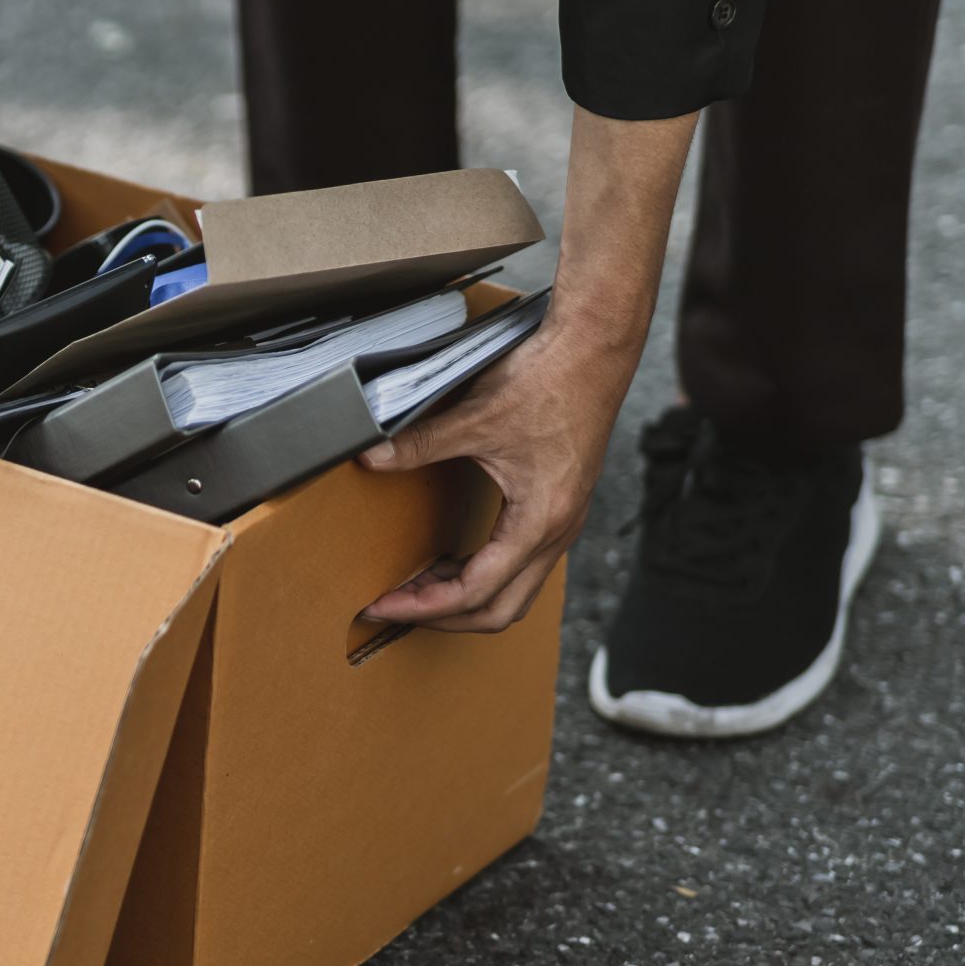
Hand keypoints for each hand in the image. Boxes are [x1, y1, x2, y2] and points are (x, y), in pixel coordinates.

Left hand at [355, 310, 640, 632]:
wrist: (595, 348)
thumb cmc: (550, 380)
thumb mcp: (475, 416)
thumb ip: (418, 444)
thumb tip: (369, 457)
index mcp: (538, 523)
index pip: (475, 593)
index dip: (423, 607)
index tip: (382, 606)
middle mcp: (557, 531)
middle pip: (500, 609)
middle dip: (443, 617)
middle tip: (393, 607)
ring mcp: (563, 520)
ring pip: (514, 589)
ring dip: (465, 596)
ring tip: (416, 586)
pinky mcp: (560, 504)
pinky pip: (522, 561)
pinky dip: (483, 572)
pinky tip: (452, 557)